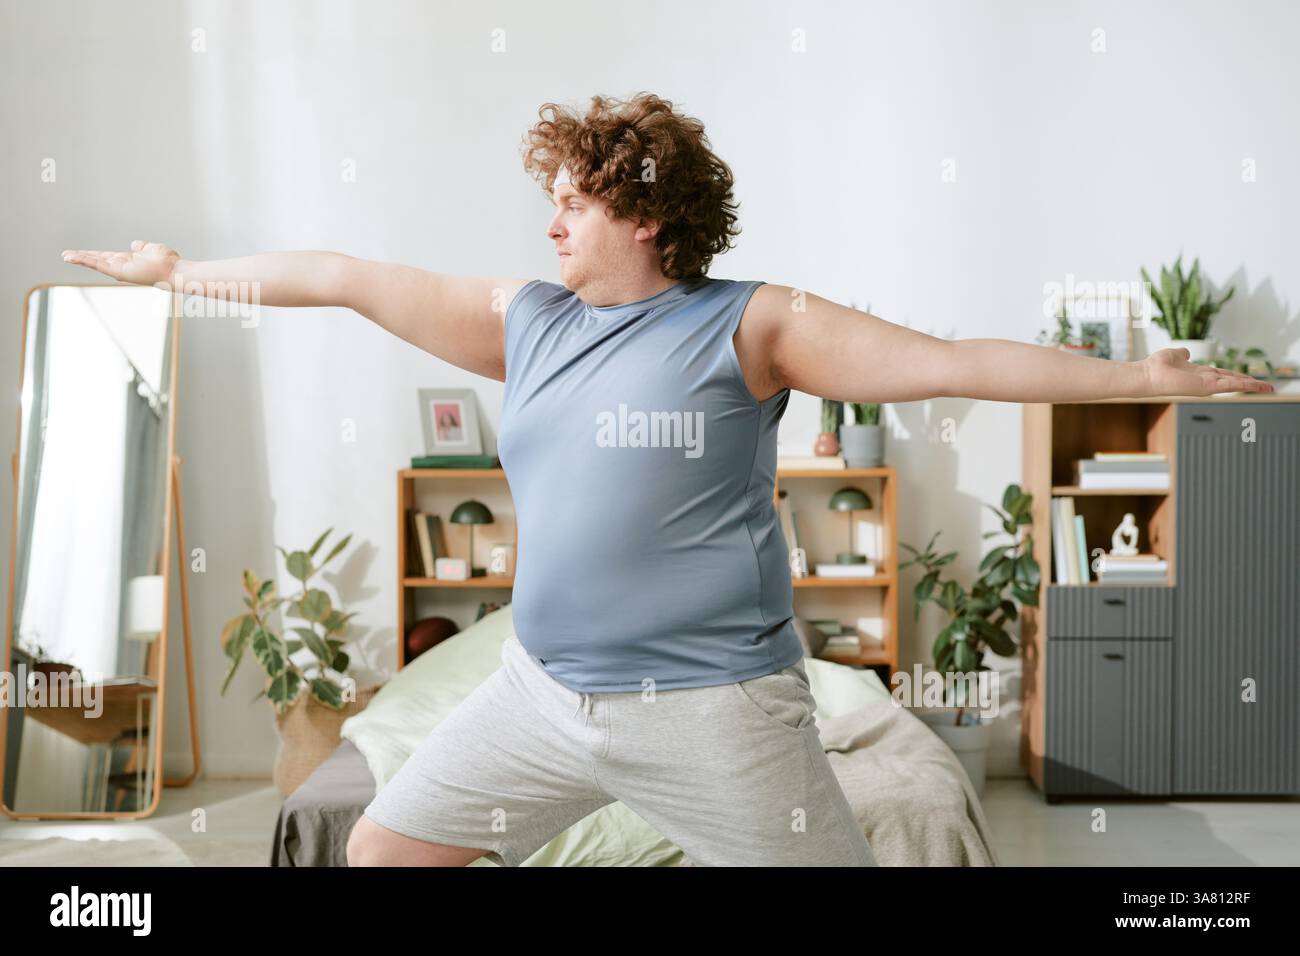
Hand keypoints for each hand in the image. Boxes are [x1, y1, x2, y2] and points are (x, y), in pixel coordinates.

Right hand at [61, 240, 181, 286]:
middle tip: (65, 255)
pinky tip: (73, 258)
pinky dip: (85, 261)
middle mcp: (121, 266)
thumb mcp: (150, 249)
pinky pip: (98, 265)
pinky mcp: (118, 272)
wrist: (173, 269)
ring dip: (79, 259)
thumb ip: (141, 247)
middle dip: (81, 257)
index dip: (92, 254)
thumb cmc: (166, 261)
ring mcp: (119, 270)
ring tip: (65, 256)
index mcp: (127, 260)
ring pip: (95, 263)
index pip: (105, 257)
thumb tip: (135, 244)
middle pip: (97, 260)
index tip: (79, 252)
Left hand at [1141, 347, 1275, 396]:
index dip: (1237, 376)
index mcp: (1200, 373)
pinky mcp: (1206, 387)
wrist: (1147, 375)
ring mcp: (1207, 385)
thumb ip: (1183, 354)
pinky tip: (1256, 385)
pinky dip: (1244, 385)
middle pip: (1233, 381)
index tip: (1250, 378)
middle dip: (1250, 384)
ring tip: (1269, 388)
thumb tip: (1186, 353)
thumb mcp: (1175, 355)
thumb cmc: (1156, 366)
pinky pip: (1230, 385)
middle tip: (1267, 387)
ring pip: (1235, 384)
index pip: (1223, 375)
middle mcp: (1205, 380)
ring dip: (1253, 386)